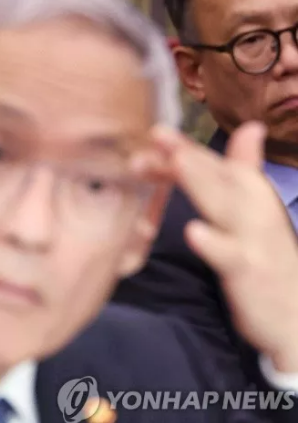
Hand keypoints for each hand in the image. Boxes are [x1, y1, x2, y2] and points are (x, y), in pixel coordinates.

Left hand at [134, 122, 297, 371]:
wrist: (296, 312)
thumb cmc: (269, 257)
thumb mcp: (257, 210)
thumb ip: (246, 169)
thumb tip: (252, 127)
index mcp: (251, 194)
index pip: (214, 165)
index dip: (185, 147)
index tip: (155, 130)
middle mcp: (254, 210)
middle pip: (217, 177)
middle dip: (187, 154)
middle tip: (156, 132)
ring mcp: (252, 239)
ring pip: (224, 206)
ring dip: (200, 182)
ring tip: (174, 161)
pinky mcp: (250, 271)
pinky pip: (229, 256)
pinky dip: (213, 243)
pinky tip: (193, 231)